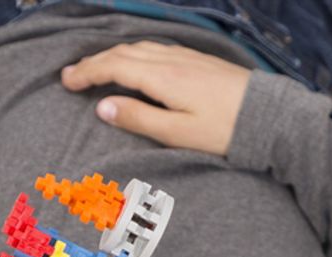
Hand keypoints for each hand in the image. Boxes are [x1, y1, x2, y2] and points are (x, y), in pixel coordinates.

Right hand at [60, 41, 251, 155]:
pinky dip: (133, 53)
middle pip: (123, 53)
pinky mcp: (196, 59)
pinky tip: (132, 62)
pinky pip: (154, 48)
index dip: (87, 72)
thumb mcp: (179, 133)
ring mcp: (184, 56)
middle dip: (93, 62)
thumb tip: (102, 106)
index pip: (114, 67)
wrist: (266, 115)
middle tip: (70, 74)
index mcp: (162, 77)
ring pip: (138, 47)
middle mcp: (170, 59)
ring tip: (95, 68)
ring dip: (112, 55)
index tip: (65, 81)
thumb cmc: (224, 131)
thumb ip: (139, 118)